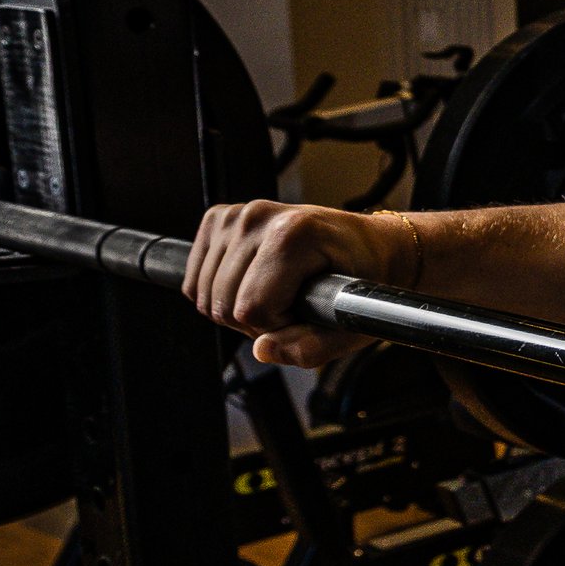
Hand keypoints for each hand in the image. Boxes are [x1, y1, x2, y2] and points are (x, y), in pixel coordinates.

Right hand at [183, 201, 411, 367]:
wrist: (370, 245)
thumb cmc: (364, 280)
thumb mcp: (353, 324)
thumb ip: (312, 348)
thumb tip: (263, 351)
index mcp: (294, 233)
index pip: (252, 308)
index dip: (278, 327)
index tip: (306, 314)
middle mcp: (258, 216)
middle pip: (222, 304)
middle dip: (256, 321)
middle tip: (293, 306)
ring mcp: (235, 214)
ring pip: (203, 294)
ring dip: (237, 308)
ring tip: (277, 293)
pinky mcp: (219, 218)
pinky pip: (194, 280)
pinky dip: (219, 292)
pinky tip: (255, 282)